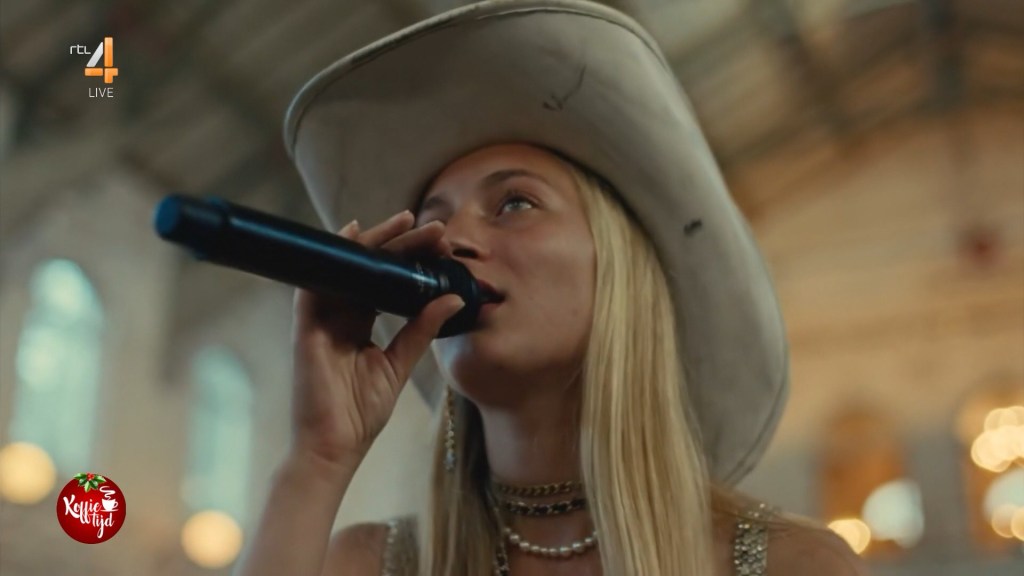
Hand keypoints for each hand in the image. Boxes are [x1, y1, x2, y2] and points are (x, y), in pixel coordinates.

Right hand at [289, 210, 459, 474]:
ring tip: (405, 222)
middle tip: (430, 224)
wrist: (334, 447)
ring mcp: (321, 319)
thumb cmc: (360, 414)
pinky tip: (350, 235)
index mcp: (359, 324)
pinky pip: (315, 283)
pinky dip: (330, 258)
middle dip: (399, 243)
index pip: (385, 282)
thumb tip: (453, 298)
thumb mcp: (399, 364)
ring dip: (374, 242)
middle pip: (368, 268)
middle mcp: (339, 315)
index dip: (409, 260)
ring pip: (346, 268)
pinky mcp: (306, 327)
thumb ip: (421, 330)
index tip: (439, 243)